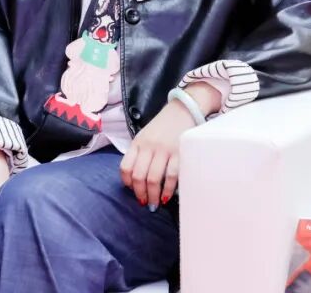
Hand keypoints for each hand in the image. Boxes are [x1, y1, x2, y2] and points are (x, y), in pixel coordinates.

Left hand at [120, 84, 219, 206]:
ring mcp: (164, 150)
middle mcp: (149, 147)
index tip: (133, 189)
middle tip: (144, 202)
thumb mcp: (146, 135)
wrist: (184, 108)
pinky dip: (168, 189)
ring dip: (153, 195)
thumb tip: (135, 178)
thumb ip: (139, 152)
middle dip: (140, 194)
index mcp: (138, 142)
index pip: (125, 167)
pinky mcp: (179, 153)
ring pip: (153, 179)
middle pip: (138, 176)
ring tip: (155, 203)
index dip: (127, 182)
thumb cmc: (164, 125)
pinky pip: (171, 176)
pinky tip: (167, 196)